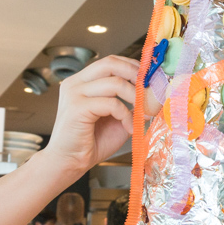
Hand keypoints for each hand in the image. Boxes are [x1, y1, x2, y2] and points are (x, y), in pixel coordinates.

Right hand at [44, 55, 138, 175]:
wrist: (69, 162)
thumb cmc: (91, 142)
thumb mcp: (117, 116)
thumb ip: (130, 102)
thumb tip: (154, 93)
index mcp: (82, 82)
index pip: (110, 61)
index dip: (132, 66)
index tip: (149, 80)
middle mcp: (75, 83)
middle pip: (111, 63)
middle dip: (135, 75)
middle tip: (149, 91)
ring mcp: (74, 93)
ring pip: (115, 83)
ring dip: (135, 98)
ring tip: (142, 114)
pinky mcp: (77, 108)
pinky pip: (111, 103)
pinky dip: (125, 115)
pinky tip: (128, 127)